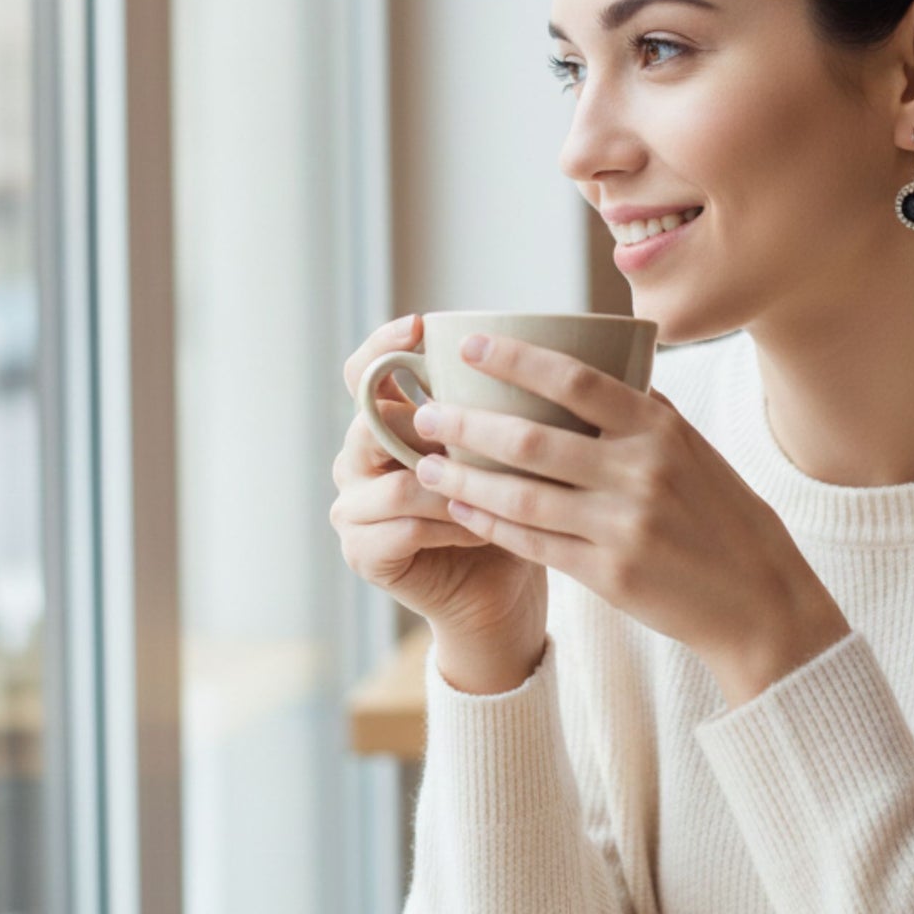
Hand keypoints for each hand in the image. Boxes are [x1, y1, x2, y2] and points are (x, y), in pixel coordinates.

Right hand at [330, 314, 547, 651]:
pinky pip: (404, 526)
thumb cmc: (517, 504)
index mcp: (387, 421)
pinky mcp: (362, 552)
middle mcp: (359, 457)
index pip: (365, 370)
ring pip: (399, 478)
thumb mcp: (513, 443)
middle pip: (370, 420)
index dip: (384, 345)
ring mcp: (353, 506)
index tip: (422, 326)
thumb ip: (507, 399)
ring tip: (504, 490)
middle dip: (432, 425)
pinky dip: (453, 525)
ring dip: (456, 484)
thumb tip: (560, 340)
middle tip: (482, 433)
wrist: (505, 587)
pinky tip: (488, 529)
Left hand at [410, 332, 850, 702]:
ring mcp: (623, 526)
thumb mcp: (696, 451)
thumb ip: (644, 415)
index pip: (577, 380)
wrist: (760, 601)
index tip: (471, 345)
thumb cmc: (725, 517)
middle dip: (467, 424)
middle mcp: (640, 472)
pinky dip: (491, 525)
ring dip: (464, 480)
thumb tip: (589, 376)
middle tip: (425, 414)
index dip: (517, 359)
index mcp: (661, 429)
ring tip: (426, 467)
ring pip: (521, 496)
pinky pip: (534, 544)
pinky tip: (462, 512)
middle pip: (532, 440)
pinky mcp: (608, 575)